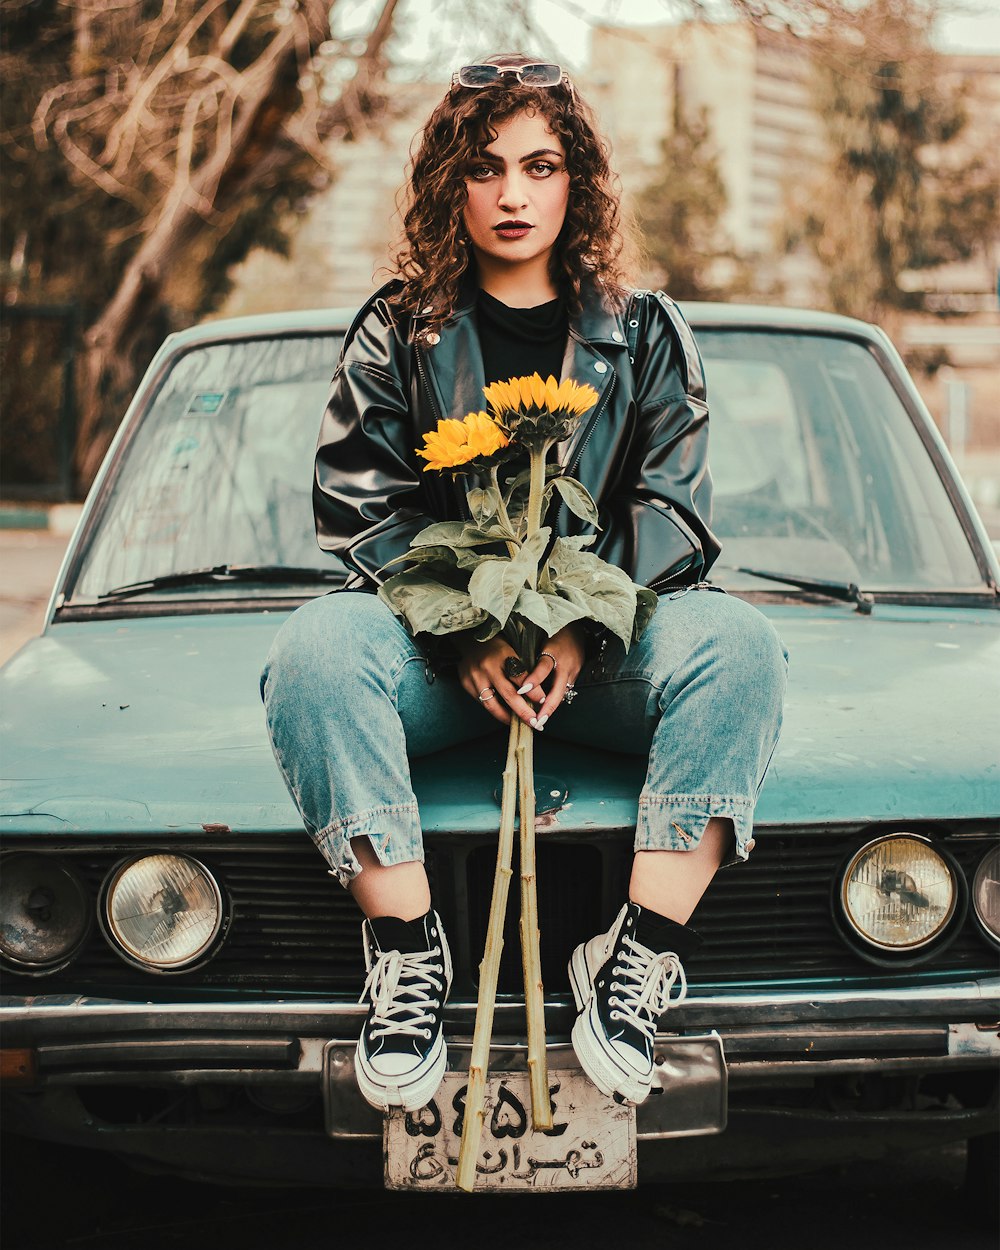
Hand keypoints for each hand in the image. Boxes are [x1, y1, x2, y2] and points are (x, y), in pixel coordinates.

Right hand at [456, 625, 584, 730]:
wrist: (469, 640)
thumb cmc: (496, 646)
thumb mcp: (513, 650)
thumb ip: (522, 670)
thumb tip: (537, 694)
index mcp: (503, 655)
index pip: (522, 678)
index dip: (534, 692)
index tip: (543, 702)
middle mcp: (488, 667)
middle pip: (508, 695)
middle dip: (523, 712)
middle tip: (534, 723)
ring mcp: (475, 677)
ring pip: (492, 705)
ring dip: (507, 717)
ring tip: (518, 724)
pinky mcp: (466, 684)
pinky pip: (482, 703)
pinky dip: (494, 710)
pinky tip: (504, 715)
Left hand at [514, 623, 584, 730]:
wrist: (578, 628)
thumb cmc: (555, 632)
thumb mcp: (541, 639)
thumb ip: (530, 654)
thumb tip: (515, 671)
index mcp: (555, 654)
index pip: (543, 669)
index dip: (532, 681)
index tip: (520, 691)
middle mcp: (566, 666)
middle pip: (558, 692)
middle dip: (547, 708)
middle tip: (537, 721)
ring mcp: (574, 672)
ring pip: (562, 694)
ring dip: (551, 706)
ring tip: (539, 719)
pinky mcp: (576, 675)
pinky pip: (565, 690)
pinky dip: (555, 699)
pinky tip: (545, 707)